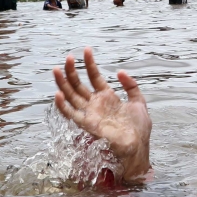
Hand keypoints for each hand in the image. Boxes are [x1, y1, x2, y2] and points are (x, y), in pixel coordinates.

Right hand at [53, 47, 151, 183]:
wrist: (138, 146)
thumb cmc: (139, 128)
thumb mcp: (139, 102)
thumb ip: (131, 86)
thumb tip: (119, 71)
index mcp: (107, 97)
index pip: (95, 76)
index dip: (90, 64)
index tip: (87, 50)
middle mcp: (95, 104)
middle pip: (79, 84)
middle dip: (73, 71)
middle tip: (68, 57)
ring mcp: (90, 113)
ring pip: (71, 96)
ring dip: (63, 83)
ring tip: (57, 69)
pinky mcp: (87, 125)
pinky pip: (71, 114)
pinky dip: (63, 106)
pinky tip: (58, 94)